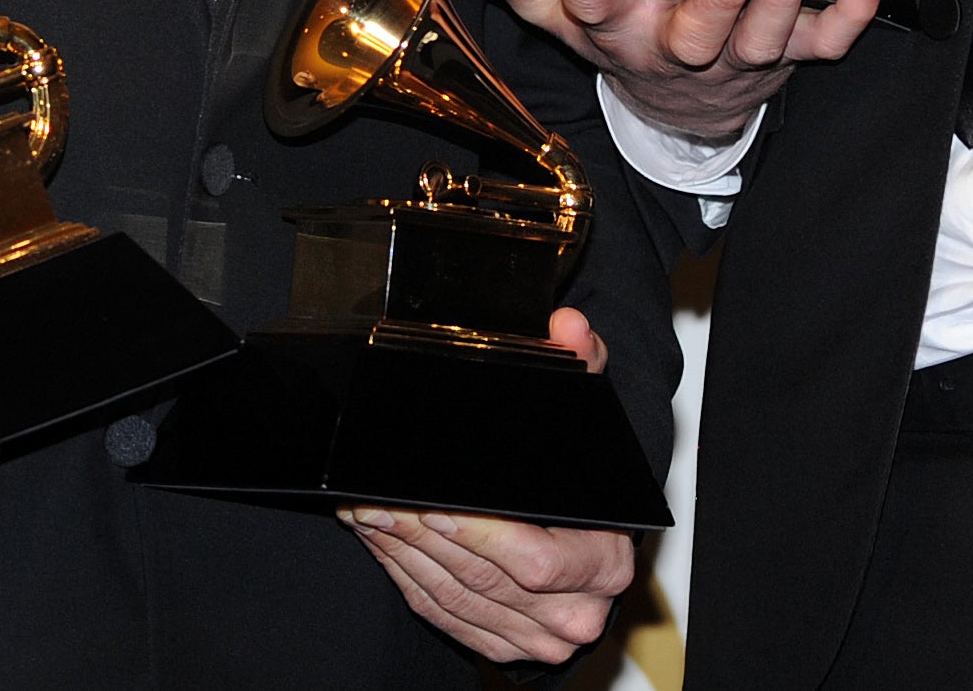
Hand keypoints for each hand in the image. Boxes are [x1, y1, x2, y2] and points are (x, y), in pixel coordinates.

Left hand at [342, 308, 635, 663]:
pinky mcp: (499, 645)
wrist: (591, 544)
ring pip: (454, 598)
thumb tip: (570, 328)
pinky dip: (405, 576)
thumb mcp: (590, 420)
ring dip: (402, 553)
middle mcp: (575, 613)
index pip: (534, 560)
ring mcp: (535, 637)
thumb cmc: (586, 480)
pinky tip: (381, 540)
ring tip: (367, 511)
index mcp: (604, 563)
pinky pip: (442, 614)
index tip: (433, 502)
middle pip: (483, 581)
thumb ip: (583, 367)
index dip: (479, 535)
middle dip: (421, 535)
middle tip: (377, 497)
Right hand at [448, 0, 884, 140]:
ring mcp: (739, 60)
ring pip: (764, 39)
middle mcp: (677, 50)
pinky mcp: (790, 58)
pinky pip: (827, 42)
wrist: (681, 111)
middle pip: (698, 34)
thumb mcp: (559, 9)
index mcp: (617, 32)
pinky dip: (852, 10)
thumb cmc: (622, 33)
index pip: (590, 3)